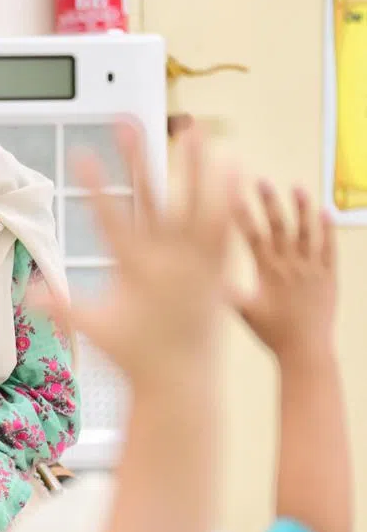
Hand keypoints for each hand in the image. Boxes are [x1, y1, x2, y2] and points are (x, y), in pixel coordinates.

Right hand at [43, 123, 232, 386]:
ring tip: (194, 130)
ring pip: (197, 203)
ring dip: (195, 166)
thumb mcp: (93, 329)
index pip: (107, 218)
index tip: (80, 155)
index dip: (92, 185)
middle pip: (151, 198)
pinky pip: (226, 226)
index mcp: (132, 270)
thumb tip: (28, 293)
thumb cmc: (135, 354)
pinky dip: (229, 196)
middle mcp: (165, 260)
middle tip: (130, 123)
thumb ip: (62, 307)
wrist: (181, 378)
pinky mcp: (218, 268)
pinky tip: (233, 166)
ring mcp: (195, 262)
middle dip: (139, 158)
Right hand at [231, 181, 336, 366]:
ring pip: (307, 231)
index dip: (240, 214)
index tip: (231, 195)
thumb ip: (225, 292)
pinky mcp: (329, 275)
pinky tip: (325, 212)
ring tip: (296, 188)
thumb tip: (202, 278)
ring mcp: (312, 268)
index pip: (251, 235)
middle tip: (261, 182)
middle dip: (268, 201)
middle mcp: (290, 265)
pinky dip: (327, 229)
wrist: (306, 349)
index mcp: (267, 272)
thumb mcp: (244, 313)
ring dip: (302, 208)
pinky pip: (329, 247)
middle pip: (278, 226)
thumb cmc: (273, 333)